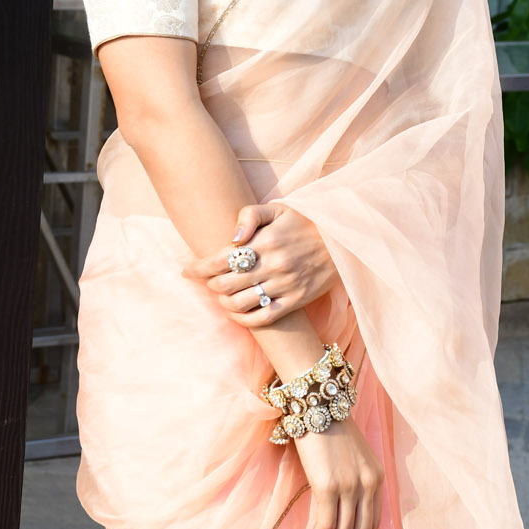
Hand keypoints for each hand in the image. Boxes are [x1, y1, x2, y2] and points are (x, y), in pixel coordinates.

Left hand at [181, 201, 340, 325]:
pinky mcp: (296, 300)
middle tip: (208, 280)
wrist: (341, 239)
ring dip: (224, 302)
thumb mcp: (277, 209)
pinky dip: (244, 319)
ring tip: (222, 296)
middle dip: (210, 284)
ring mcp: (285, 285)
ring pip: (241, 303)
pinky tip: (236, 312)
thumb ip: (249, 216)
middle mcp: (274, 265)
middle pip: (226, 284)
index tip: (187, 270)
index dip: (199, 268)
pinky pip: (263, 318)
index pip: (220, 259)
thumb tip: (232, 238)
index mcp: (266, 241)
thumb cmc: (303, 221)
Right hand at [294, 415, 384, 528]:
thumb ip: (353, 481)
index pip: (375, 523)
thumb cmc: (329, 427)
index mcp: (377, 477)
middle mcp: (368, 484)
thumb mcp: (352, 456)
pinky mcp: (328, 486)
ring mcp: (349, 486)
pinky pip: (324, 526)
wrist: (316, 403)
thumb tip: (340, 513)